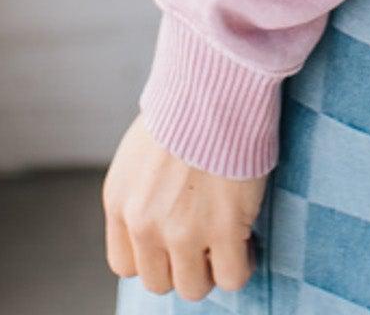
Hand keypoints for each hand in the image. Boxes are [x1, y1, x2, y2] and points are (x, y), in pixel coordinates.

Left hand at [101, 113, 267, 301]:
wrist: (216, 82)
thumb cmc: (187, 104)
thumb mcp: (142, 150)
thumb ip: (143, 191)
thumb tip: (163, 211)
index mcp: (120, 203)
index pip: (126, 265)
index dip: (155, 257)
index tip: (175, 240)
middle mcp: (144, 224)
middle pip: (159, 281)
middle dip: (183, 264)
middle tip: (206, 239)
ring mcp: (183, 231)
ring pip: (193, 287)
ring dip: (211, 268)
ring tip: (228, 242)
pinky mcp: (225, 228)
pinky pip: (232, 277)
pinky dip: (242, 266)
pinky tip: (248, 242)